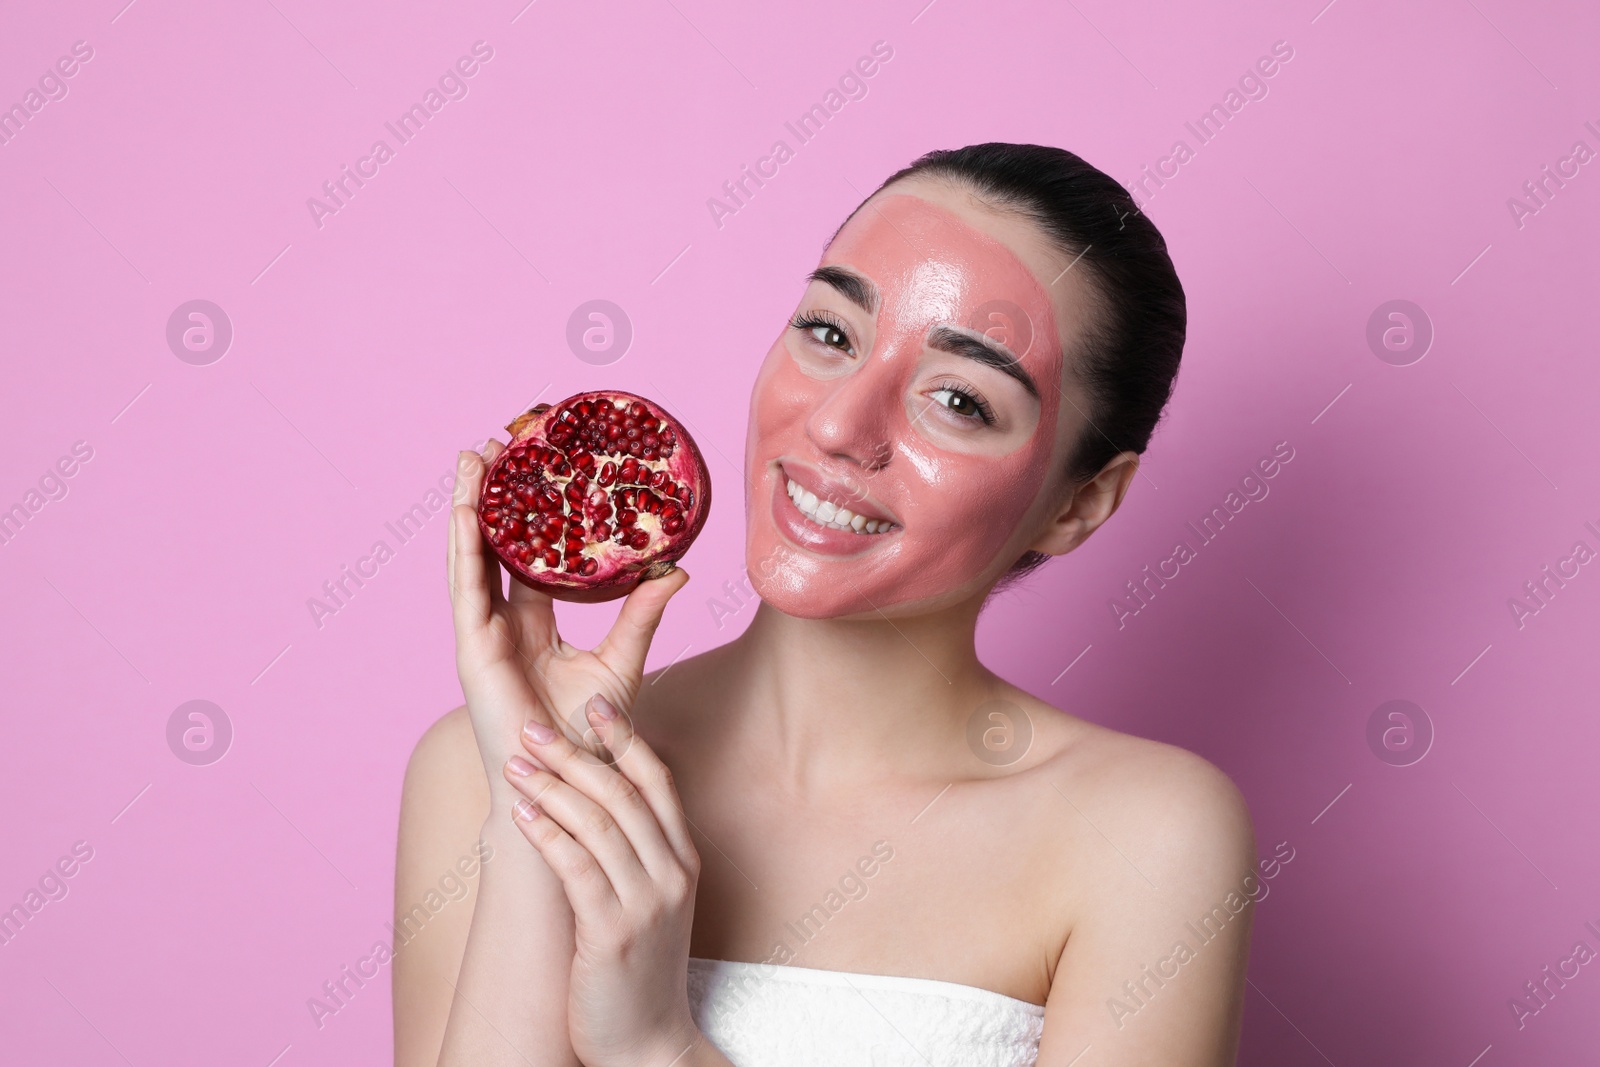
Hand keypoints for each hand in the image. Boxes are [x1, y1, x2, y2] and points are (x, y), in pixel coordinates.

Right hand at [447, 443, 690, 815]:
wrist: (572, 784)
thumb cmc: (592, 736)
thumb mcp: (622, 661)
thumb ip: (642, 614)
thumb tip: (676, 570)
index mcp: (532, 625)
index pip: (525, 556)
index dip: (526, 513)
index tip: (533, 466)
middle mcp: (502, 625)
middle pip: (492, 547)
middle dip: (489, 496)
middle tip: (495, 442)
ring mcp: (482, 637)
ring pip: (472, 559)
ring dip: (468, 508)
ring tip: (470, 459)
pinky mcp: (473, 652)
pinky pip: (467, 591)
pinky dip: (464, 550)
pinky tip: (463, 513)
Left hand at [505, 692, 709, 1066]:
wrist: (647, 1043)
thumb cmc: (638, 969)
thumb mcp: (651, 901)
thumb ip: (635, 851)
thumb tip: (594, 798)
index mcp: (683, 859)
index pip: (657, 780)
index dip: (625, 738)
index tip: (594, 703)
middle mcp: (672, 874)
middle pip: (623, 793)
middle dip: (574, 753)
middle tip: (533, 727)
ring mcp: (646, 903)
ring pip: (597, 823)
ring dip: (551, 787)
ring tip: (514, 765)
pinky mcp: (612, 933)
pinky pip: (577, 867)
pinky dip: (547, 834)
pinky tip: (521, 815)